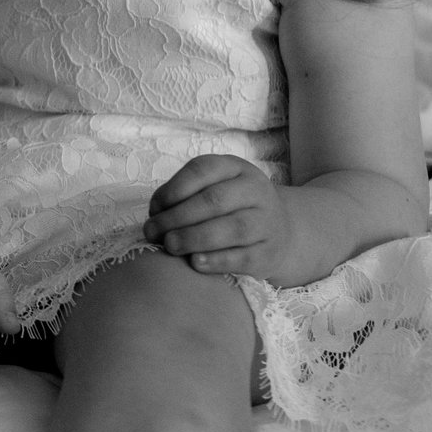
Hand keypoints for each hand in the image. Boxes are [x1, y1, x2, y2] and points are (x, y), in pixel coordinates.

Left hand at [142, 156, 294, 282]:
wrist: (278, 232)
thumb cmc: (230, 209)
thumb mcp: (211, 188)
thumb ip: (183, 196)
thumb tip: (156, 215)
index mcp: (236, 168)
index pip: (203, 170)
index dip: (173, 189)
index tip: (153, 209)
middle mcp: (256, 191)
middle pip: (215, 200)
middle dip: (178, 217)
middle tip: (153, 232)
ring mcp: (267, 222)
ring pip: (233, 228)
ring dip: (195, 238)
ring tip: (170, 246)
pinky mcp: (269, 253)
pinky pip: (244, 257)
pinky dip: (217, 261)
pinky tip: (195, 263)